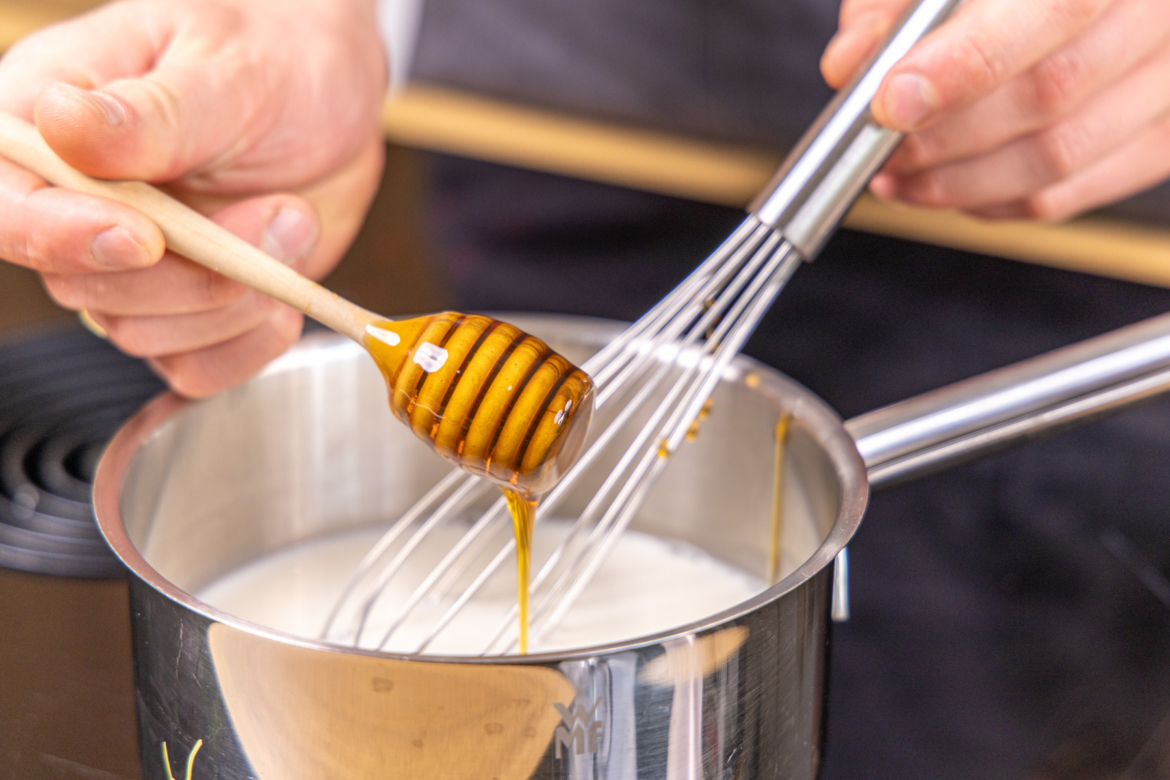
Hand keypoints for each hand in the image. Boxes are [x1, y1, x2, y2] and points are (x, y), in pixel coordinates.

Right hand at [0, 0, 386, 395]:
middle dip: (190, 272)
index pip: (4, 204)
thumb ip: (154, 112)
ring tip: (292, 219)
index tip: (144, 238)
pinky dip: (251, 340)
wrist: (335, 90)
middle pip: (81, 288)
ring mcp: (131, 267)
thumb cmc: (271, 51)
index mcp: (49, 123)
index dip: (57, 237)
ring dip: (234, 298)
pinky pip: (196, 367)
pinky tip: (287, 281)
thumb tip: (63, 124)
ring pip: (143, 336)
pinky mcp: (186, 308)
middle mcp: (77, 205)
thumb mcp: (226, 66)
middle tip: (275, 212)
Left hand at [821, 0, 1169, 220]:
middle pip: (1051, 94)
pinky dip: (993, 201)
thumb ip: (894, 5)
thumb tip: (851, 63)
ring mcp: (1169, 80)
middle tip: (879, 149)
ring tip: (895, 177)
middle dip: (944, 136)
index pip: (1055, 10)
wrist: (1060, 1)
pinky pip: (1070, 193)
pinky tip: (943, 188)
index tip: (892, 103)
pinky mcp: (1161, 139)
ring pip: (1060, 157)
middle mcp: (1157, 12)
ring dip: (958, 182)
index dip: (964, 67)